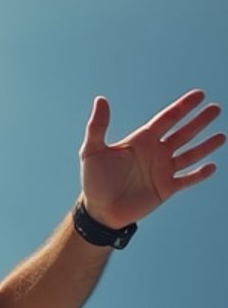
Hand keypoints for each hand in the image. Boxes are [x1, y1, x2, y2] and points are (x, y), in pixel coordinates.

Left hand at [79, 89, 223, 228]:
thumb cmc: (94, 181)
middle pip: (183, 133)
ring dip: (205, 145)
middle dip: (199, 121)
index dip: (183, 107)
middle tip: (216, 108)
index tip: (199, 95)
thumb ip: (98, 126)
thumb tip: (101, 99)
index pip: (167, 119)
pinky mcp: (166, 189)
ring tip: (222, 135)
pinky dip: (199, 174)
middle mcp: (155, 153)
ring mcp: (162, 171)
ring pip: (190, 154)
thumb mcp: (92, 151)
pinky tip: (212, 166)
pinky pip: (187, 179)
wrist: (99, 212)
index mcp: (142, 140)